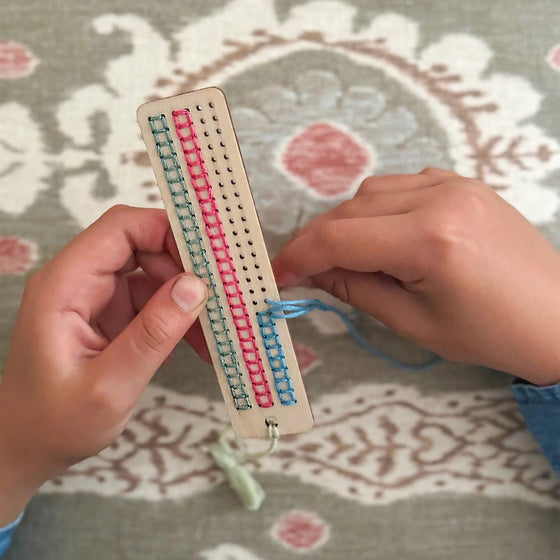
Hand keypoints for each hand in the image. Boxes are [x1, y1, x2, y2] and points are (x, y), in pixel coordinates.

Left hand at [0, 205, 207, 524]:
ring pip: (153, 272)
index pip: (121, 228)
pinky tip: (195, 342)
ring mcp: (96, 296)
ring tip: (212, 331)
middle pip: (142, 244)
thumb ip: (152, 334)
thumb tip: (195, 287)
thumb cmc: (55, 423)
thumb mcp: (109, 386)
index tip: (210, 257)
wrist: (28, 446)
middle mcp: (80, 280)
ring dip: (186, 297)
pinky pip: (152, 299)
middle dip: (185, 268)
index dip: (168, 230)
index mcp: (66, 285)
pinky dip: (177, 316)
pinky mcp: (110, 314)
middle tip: (220, 297)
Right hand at [273, 169, 559, 385]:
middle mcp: (440, 198)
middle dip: (320, 241)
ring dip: (349, 223)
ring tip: (351, 258)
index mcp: (430, 240)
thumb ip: (356, 289)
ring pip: (372, 192)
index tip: (277, 273)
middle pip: (351, 209)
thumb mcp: (414, 322)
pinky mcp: (463, 182)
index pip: (340, 238)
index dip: (300, 255)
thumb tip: (312, 271)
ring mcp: (455, 183)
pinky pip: (401, 186)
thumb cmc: (489, 333)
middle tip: (308, 272)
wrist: (557, 316)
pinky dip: (379, 209)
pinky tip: (387, 236)